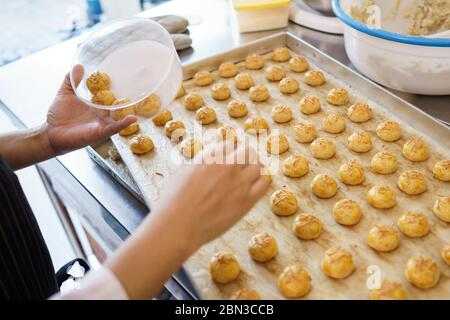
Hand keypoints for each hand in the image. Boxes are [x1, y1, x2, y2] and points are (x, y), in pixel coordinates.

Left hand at [44, 65, 136, 154]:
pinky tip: (132, 119)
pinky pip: (114, 128)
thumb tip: (79, 65)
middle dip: (128, 100)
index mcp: (95, 104)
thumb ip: (72, 80)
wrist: (51, 133)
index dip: (118, 87)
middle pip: (118, 105)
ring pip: (119, 117)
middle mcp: (101, 113)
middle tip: (141, 91)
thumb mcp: (65, 94)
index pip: (109, 94)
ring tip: (142, 105)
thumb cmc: (59, 115)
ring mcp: (102, 123)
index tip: (127, 77)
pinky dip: (123, 124)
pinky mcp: (100, 132)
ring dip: (129, 112)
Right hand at [153, 143, 269, 249]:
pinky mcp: (246, 201)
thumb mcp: (182, 172)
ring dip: (254, 168)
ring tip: (250, 174)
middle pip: (247, 151)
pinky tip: (257, 184)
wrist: (178, 226)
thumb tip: (207, 159)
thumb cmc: (173, 202)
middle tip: (243, 162)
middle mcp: (226, 166)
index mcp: (210, 157)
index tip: (231, 155)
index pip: (230, 143)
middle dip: (245, 155)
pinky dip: (263, 181)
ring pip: (258, 166)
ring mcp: (238, 183)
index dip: (231, 149)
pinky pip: (264, 184)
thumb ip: (200, 162)